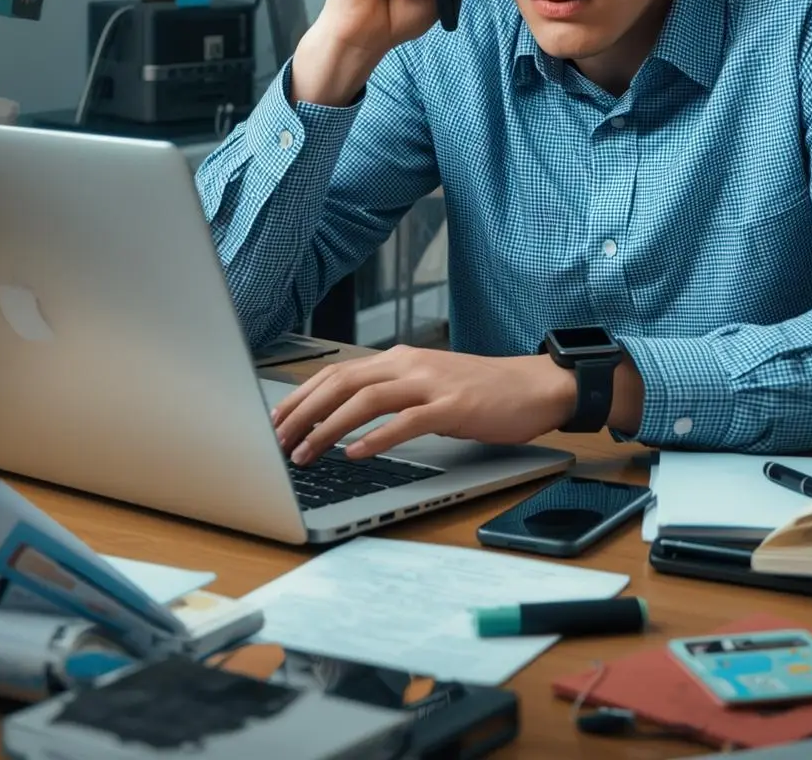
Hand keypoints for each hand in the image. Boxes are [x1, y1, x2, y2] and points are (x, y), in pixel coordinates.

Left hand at [272, 346, 576, 462]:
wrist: (534, 386)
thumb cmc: (482, 391)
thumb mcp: (429, 385)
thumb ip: (394, 394)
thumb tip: (349, 420)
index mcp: (401, 359)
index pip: (338, 372)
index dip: (302, 395)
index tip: (277, 419)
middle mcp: (410, 364)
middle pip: (342, 382)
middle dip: (303, 412)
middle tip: (277, 440)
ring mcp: (432, 383)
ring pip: (366, 399)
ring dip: (329, 428)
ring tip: (306, 453)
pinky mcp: (453, 405)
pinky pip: (407, 421)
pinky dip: (377, 437)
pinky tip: (357, 454)